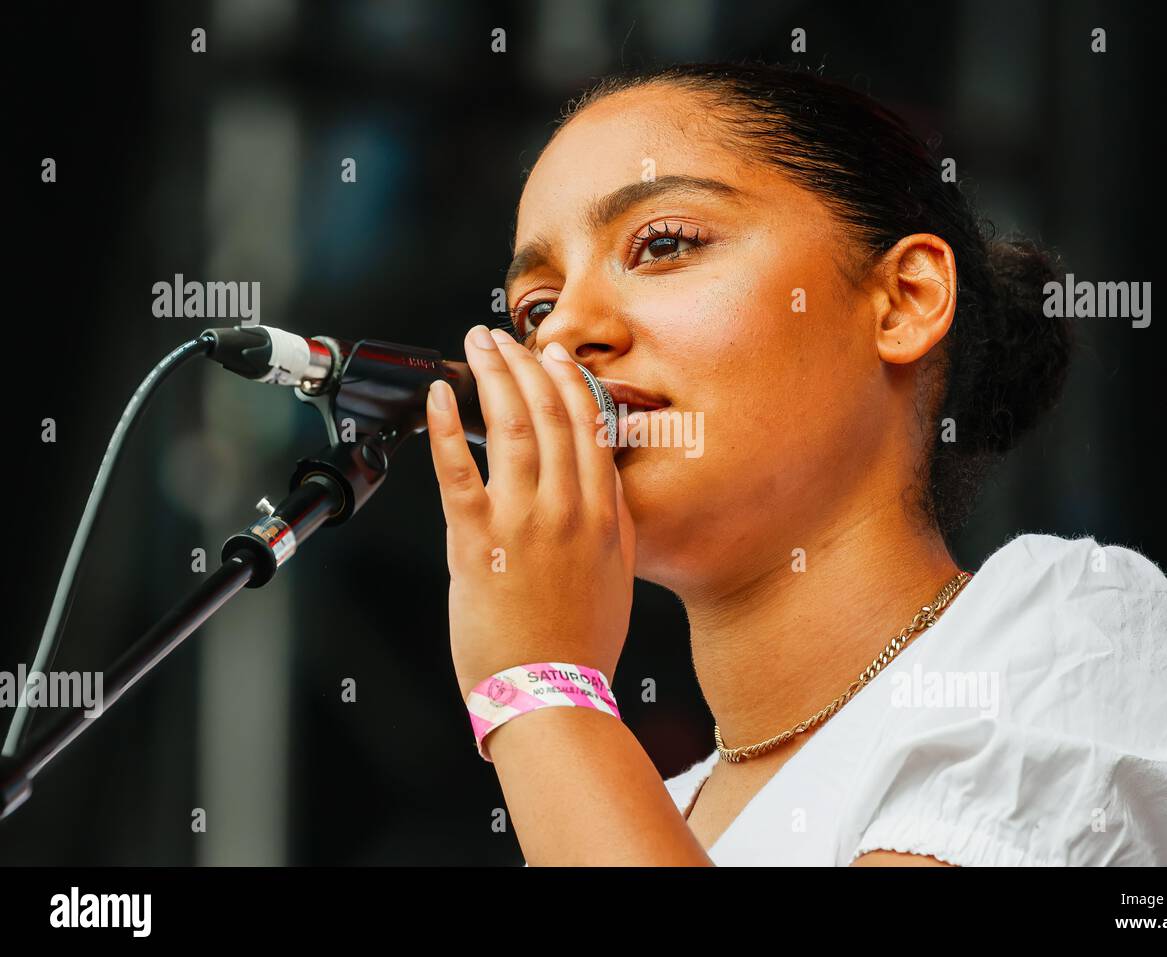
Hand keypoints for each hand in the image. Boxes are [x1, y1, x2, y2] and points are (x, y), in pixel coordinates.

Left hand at [425, 325, 635, 704]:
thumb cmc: (581, 644)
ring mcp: (522, 522)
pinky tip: (441, 396)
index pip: (589, 428)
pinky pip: (459, 470)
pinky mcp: (477, 542)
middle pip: (549, 415)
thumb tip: (604, 477)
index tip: (554, 355)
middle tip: (503, 336)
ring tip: (476, 347)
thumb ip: (613, 520)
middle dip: (525, 365)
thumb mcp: (616, 574)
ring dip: (493, 378)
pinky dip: (449, 427)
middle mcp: (567, 509)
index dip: (570, 382)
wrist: (551, 694)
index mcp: (603, 515)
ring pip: (510, 428)